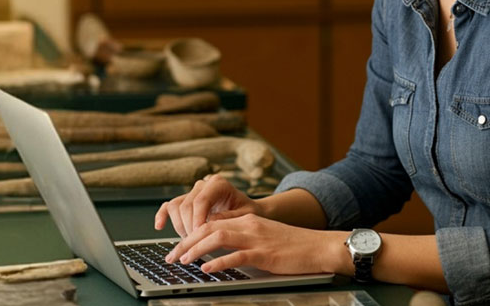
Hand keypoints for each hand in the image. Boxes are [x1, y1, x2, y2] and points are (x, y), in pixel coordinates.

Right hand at [154, 174, 260, 238]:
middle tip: (196, 242)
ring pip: (176, 206)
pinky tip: (159, 227)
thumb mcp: (245, 216)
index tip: (199, 235)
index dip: (197, 220)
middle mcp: (203, 184)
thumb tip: (209, 223)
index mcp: (218, 183)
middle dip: (189, 226)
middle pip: (186, 205)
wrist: (248, 210)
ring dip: (179, 226)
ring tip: (190, 239)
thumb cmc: (247, 212)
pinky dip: (162, 215)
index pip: (200, 200)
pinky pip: (169, 205)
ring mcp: (193, 192)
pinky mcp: (186, 200)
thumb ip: (228, 218)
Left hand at [165, 213, 342, 276]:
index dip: (191, 234)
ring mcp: (257, 238)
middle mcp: (249, 225)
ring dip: (196, 249)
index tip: (178, 247)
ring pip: (218, 238)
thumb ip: (241, 238)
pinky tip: (207, 269)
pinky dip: (219, 262)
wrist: (318, 246)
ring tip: (182, 260)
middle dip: (186, 242)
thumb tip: (217, 247)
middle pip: (209, 228)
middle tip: (171, 256)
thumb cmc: (292, 245)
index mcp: (247, 220)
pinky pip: (237, 256)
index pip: (211, 222)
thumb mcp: (263, 236)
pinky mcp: (265, 253)